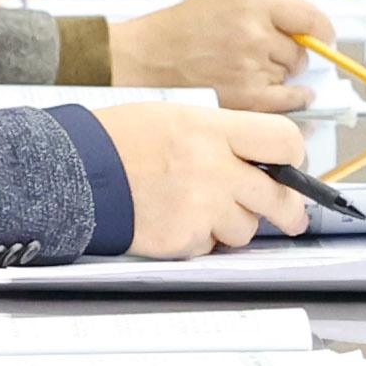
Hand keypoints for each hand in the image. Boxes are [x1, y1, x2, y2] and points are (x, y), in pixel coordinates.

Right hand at [106, 103, 311, 255]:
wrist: (70, 172)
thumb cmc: (117, 142)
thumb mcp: (176, 118)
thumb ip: (223, 138)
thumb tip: (262, 160)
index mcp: (212, 131)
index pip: (284, 141)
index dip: (295, 158)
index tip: (294, 168)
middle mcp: (213, 169)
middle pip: (279, 197)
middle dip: (290, 210)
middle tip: (292, 216)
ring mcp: (199, 207)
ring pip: (246, 229)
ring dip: (233, 224)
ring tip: (201, 206)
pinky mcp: (182, 239)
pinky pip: (210, 246)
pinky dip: (199, 239)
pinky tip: (175, 219)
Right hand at [112, 0, 334, 111]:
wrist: (141, 60)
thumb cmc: (178, 33)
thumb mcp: (223, 3)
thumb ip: (266, 14)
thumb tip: (310, 35)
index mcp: (250, 3)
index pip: (310, 18)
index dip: (322, 31)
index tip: (323, 39)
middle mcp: (255, 33)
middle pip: (302, 52)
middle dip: (292, 58)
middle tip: (265, 60)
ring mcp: (252, 68)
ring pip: (292, 79)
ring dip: (282, 81)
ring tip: (248, 77)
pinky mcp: (247, 100)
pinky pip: (289, 104)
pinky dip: (292, 104)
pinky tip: (283, 100)